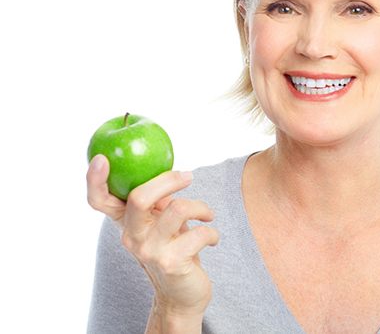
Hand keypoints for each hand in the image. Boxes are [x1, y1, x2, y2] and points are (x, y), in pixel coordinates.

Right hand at [86, 154, 219, 316]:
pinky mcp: (172, 263)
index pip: (99, 201)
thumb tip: (168, 170)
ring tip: (207, 214)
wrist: (182, 293)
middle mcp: (132, 237)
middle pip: (139, 198)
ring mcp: (151, 251)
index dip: (94, 180)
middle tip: (188, 176)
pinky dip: (211, 231)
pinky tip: (212, 237)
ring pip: (177, 209)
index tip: (101, 159)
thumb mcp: (160, 222)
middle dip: (168, 180)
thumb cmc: (174, 248)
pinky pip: (200, 232)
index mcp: (126, 223)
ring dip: (201, 206)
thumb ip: (157, 200)